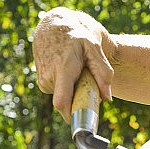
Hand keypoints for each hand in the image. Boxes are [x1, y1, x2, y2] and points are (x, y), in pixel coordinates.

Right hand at [33, 7, 114, 121]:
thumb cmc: (76, 36)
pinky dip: (68, 86)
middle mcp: (49, 77)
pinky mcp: (42, 83)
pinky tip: (68, 70)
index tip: (82, 123)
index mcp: (63, 68)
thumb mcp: (94, 48)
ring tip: (76, 69)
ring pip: (65, 96)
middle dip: (81, 97)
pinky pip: (60, 92)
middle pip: (69, 101)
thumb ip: (103, 72)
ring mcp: (43, 80)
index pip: (62, 101)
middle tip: (87, 78)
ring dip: (74, 89)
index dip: (71, 116)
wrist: (53, 25)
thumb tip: (106, 97)